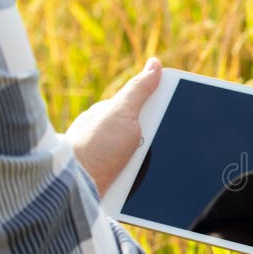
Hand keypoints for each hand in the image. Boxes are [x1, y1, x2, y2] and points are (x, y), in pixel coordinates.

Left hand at [66, 58, 161, 195]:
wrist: (72, 190)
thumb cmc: (94, 147)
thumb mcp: (121, 112)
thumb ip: (139, 89)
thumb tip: (155, 63)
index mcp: (112, 116)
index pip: (147, 108)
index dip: (165, 111)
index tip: (179, 117)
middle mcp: (110, 137)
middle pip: (149, 135)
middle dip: (158, 142)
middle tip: (162, 149)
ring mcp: (110, 161)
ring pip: (144, 159)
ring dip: (150, 166)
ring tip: (149, 173)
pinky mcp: (112, 182)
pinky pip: (136, 180)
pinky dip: (141, 183)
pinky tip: (142, 186)